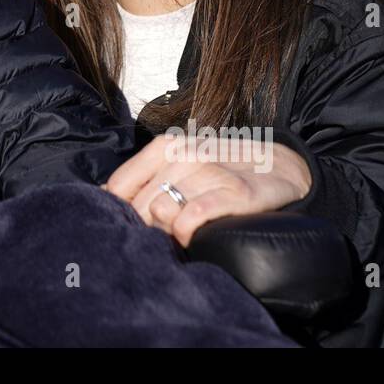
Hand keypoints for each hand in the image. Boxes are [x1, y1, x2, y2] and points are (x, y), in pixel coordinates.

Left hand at [102, 134, 312, 246]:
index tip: (135, 223)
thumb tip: (104, 194)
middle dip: (146, 226)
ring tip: (180, 235)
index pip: (119, 186)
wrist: (280, 167)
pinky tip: (191, 237)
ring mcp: (211, 171)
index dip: (121, 211)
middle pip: (139, 204)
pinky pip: (193, 217)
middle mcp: (185, 154)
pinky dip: (186, 232)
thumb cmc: (221, 169)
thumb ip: (143, 177)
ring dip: (167, 232)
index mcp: (165, 146)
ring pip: (163, 211)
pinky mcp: (235, 193)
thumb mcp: (180, 164)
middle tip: (163, 233)